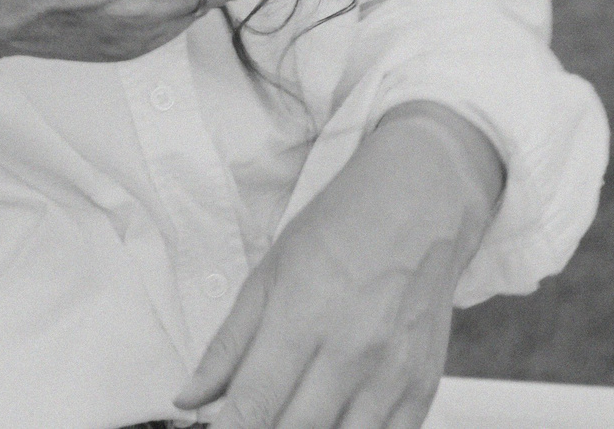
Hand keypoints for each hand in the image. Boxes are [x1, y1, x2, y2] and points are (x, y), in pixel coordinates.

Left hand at [176, 103, 506, 428]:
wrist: (417, 205)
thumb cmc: (339, 231)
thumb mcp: (267, 274)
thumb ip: (227, 345)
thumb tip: (190, 397)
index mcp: (301, 318)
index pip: (255, 403)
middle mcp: (350, 353)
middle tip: (247, 420)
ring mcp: (392, 375)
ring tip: (289, 415)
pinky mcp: (423, 388)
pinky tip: (331, 420)